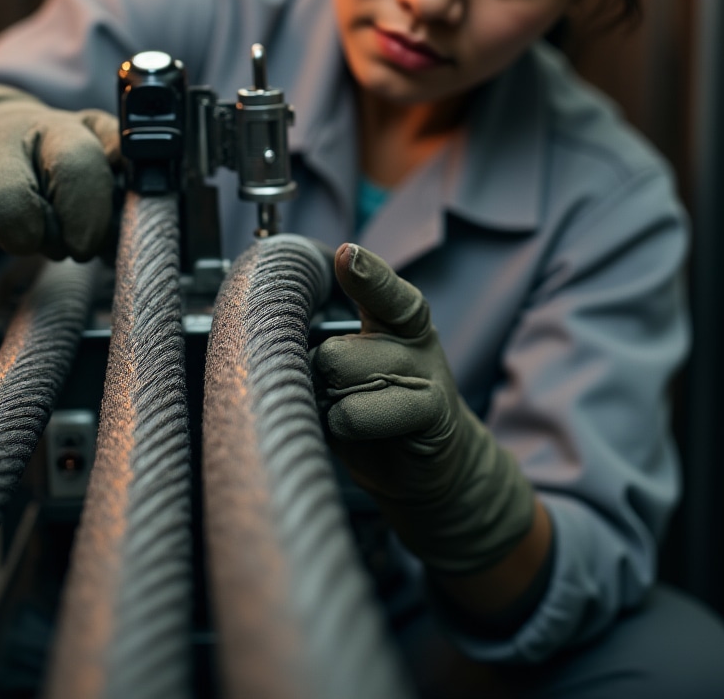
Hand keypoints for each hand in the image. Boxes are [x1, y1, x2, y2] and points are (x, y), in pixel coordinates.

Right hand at [0, 85, 120, 259]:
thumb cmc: (57, 156)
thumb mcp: (100, 156)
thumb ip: (125, 179)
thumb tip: (138, 208)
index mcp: (65, 129)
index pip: (77, 166)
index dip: (84, 215)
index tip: (87, 243)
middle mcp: (11, 133)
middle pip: (16, 201)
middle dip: (43, 237)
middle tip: (58, 241)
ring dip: (13, 238)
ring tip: (25, 229)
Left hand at [310, 243, 534, 574]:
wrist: (429, 468)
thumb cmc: (377, 411)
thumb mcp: (351, 370)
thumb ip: (331, 347)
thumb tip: (291, 344)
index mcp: (395, 318)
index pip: (382, 290)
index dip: (365, 273)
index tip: (347, 254)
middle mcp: (414, 338)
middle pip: (336, 349)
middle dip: (322, 376)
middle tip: (337, 392)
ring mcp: (427, 373)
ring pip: (345, 377)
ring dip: (333, 404)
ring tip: (351, 412)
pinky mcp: (432, 411)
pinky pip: (359, 413)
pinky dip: (346, 424)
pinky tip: (359, 431)